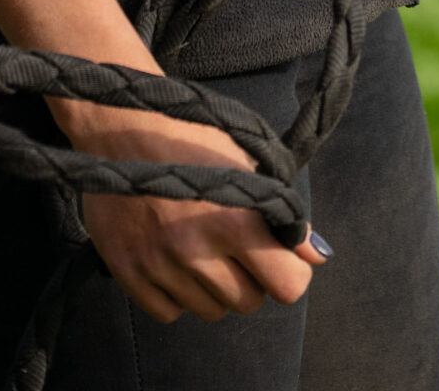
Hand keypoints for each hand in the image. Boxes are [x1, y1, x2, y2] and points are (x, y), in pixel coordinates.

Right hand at [58, 100, 326, 323]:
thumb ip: (284, 212)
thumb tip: (318, 256)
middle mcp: (198, 250)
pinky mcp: (129, 273)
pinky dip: (175, 294)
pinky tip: (171, 257)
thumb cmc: (192, 137)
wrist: (120, 124)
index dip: (289, 272)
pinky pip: (169, 313)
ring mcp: (160, 265)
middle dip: (249, 278)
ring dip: (212, 287)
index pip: (288, 287)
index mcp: (235, 220)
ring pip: (210, 311)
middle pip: (248, 302)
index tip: (277, 255)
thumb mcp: (246, 163)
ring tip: (199, 246)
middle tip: (233, 244)